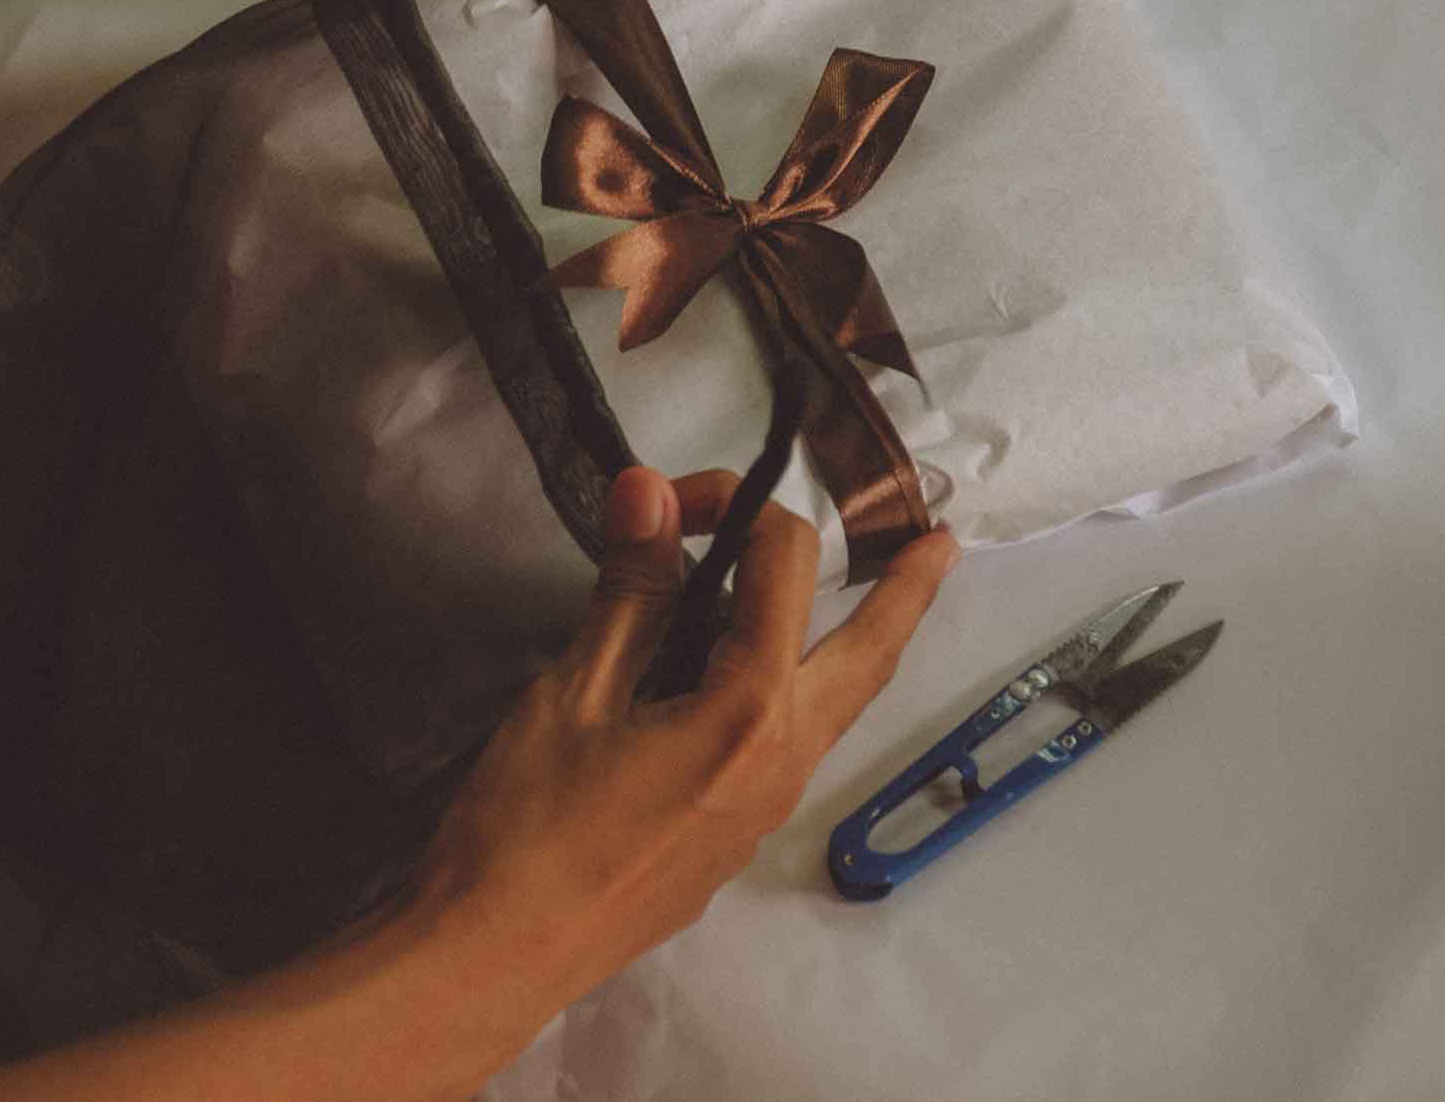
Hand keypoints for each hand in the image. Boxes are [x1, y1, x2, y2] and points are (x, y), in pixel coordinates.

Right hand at [416, 467, 960, 1012]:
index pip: (781, 566)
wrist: (498, 956)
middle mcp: (782, 760)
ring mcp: (766, 808)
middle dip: (905, 593)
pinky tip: (750, 675)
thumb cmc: (529, 822)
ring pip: (836, 704)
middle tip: (946, 544)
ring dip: (860, 643)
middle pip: (868, 656)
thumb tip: (650, 488)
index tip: (666, 498)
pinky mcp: (735, 837)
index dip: (732, 504)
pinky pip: (791, 742)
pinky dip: (797, 687)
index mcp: (749, 711)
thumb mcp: (574, 690)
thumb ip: (631, 588)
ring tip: (886, 596)